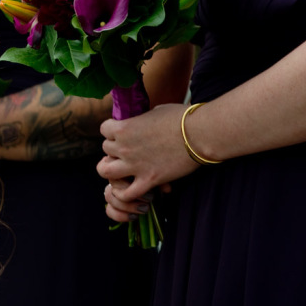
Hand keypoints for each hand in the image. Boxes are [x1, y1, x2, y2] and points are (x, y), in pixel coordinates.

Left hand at [97, 103, 196, 220]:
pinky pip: (126, 193)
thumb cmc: (182, 118)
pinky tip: (131, 188)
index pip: (104, 129)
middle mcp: (124, 147)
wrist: (201, 133)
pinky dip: (124, 193)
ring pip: (105, 172)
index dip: (112, 130)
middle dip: (114, 149)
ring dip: (111, 170)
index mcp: (124, 127)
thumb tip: (139, 123)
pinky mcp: (148, 180)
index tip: (123, 132)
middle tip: (127, 150)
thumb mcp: (154, 111)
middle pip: (105, 149)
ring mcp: (134, 165)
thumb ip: (140, 120)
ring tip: (122, 169)